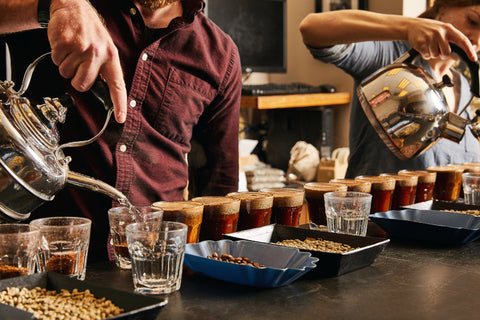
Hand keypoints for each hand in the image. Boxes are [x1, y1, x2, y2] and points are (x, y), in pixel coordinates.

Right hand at [47, 0, 126, 122]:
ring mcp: (81, 48)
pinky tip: (64, 44)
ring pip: (66, 73)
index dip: (119, 103)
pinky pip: (56, 61)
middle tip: (78, 65)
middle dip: (76, 79)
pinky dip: (57, 55)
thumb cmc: (89, 30)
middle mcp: (98, 54)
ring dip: (66, 64)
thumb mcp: (104, 47)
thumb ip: (103, 67)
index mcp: (111, 57)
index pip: (117, 85)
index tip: (120, 118)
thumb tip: (102, 91)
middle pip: (82, 85)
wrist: (73, 7)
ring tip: (72, 49)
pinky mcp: (64, 43)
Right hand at [407, 18, 476, 61]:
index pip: (462, 40)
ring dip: (432, 54)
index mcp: (448, 29)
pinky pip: (426, 56)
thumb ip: (451, 41)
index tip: (473, 58)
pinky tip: (423, 47)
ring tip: (429, 45)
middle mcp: (440, 32)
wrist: (413, 26)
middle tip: (438, 48)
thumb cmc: (431, 30)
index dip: (469, 50)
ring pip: (435, 55)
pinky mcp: (421, 43)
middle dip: (442, 54)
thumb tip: (457, 57)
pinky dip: (425, 54)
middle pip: (446, 53)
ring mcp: (430, 37)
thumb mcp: (443, 31)